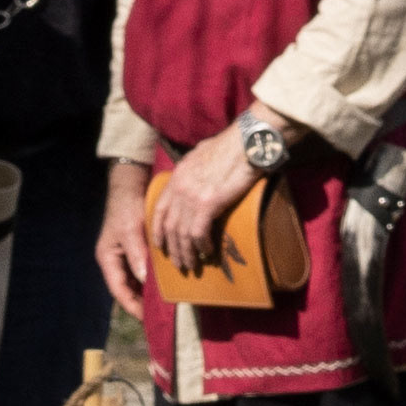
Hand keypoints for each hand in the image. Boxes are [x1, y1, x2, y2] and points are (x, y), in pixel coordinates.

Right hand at [98, 160, 153, 313]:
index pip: (119, 290)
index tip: (147, 318)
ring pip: (136, 281)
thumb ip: (137, 255)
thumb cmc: (127, 207)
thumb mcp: (131, 230)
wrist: (131, 185)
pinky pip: (144, 270)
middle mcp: (115, 261)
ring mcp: (126, 256)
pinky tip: (166, 283)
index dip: (132, 306)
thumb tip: (145, 281)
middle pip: (127, 289)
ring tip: (165, 303)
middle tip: (160, 314)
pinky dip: (154, 278)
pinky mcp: (137, 250)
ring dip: (148, 292)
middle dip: (141, 302)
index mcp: (107, 259)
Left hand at [147, 125, 267, 274]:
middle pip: (169, 227)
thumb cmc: (231, 144)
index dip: (158, 230)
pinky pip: (198, 233)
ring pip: (182, 234)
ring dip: (186, 253)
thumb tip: (196, 172)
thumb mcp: (201, 153)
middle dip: (172, 248)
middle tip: (178, 263)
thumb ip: (193, 167)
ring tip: (191, 265)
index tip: (160, 245)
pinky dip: (201, 245)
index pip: (159, 210)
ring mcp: (192, 197)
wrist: (247, 141)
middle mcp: (180, 189)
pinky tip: (207, 252)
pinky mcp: (208, 203)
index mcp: (177, 177)